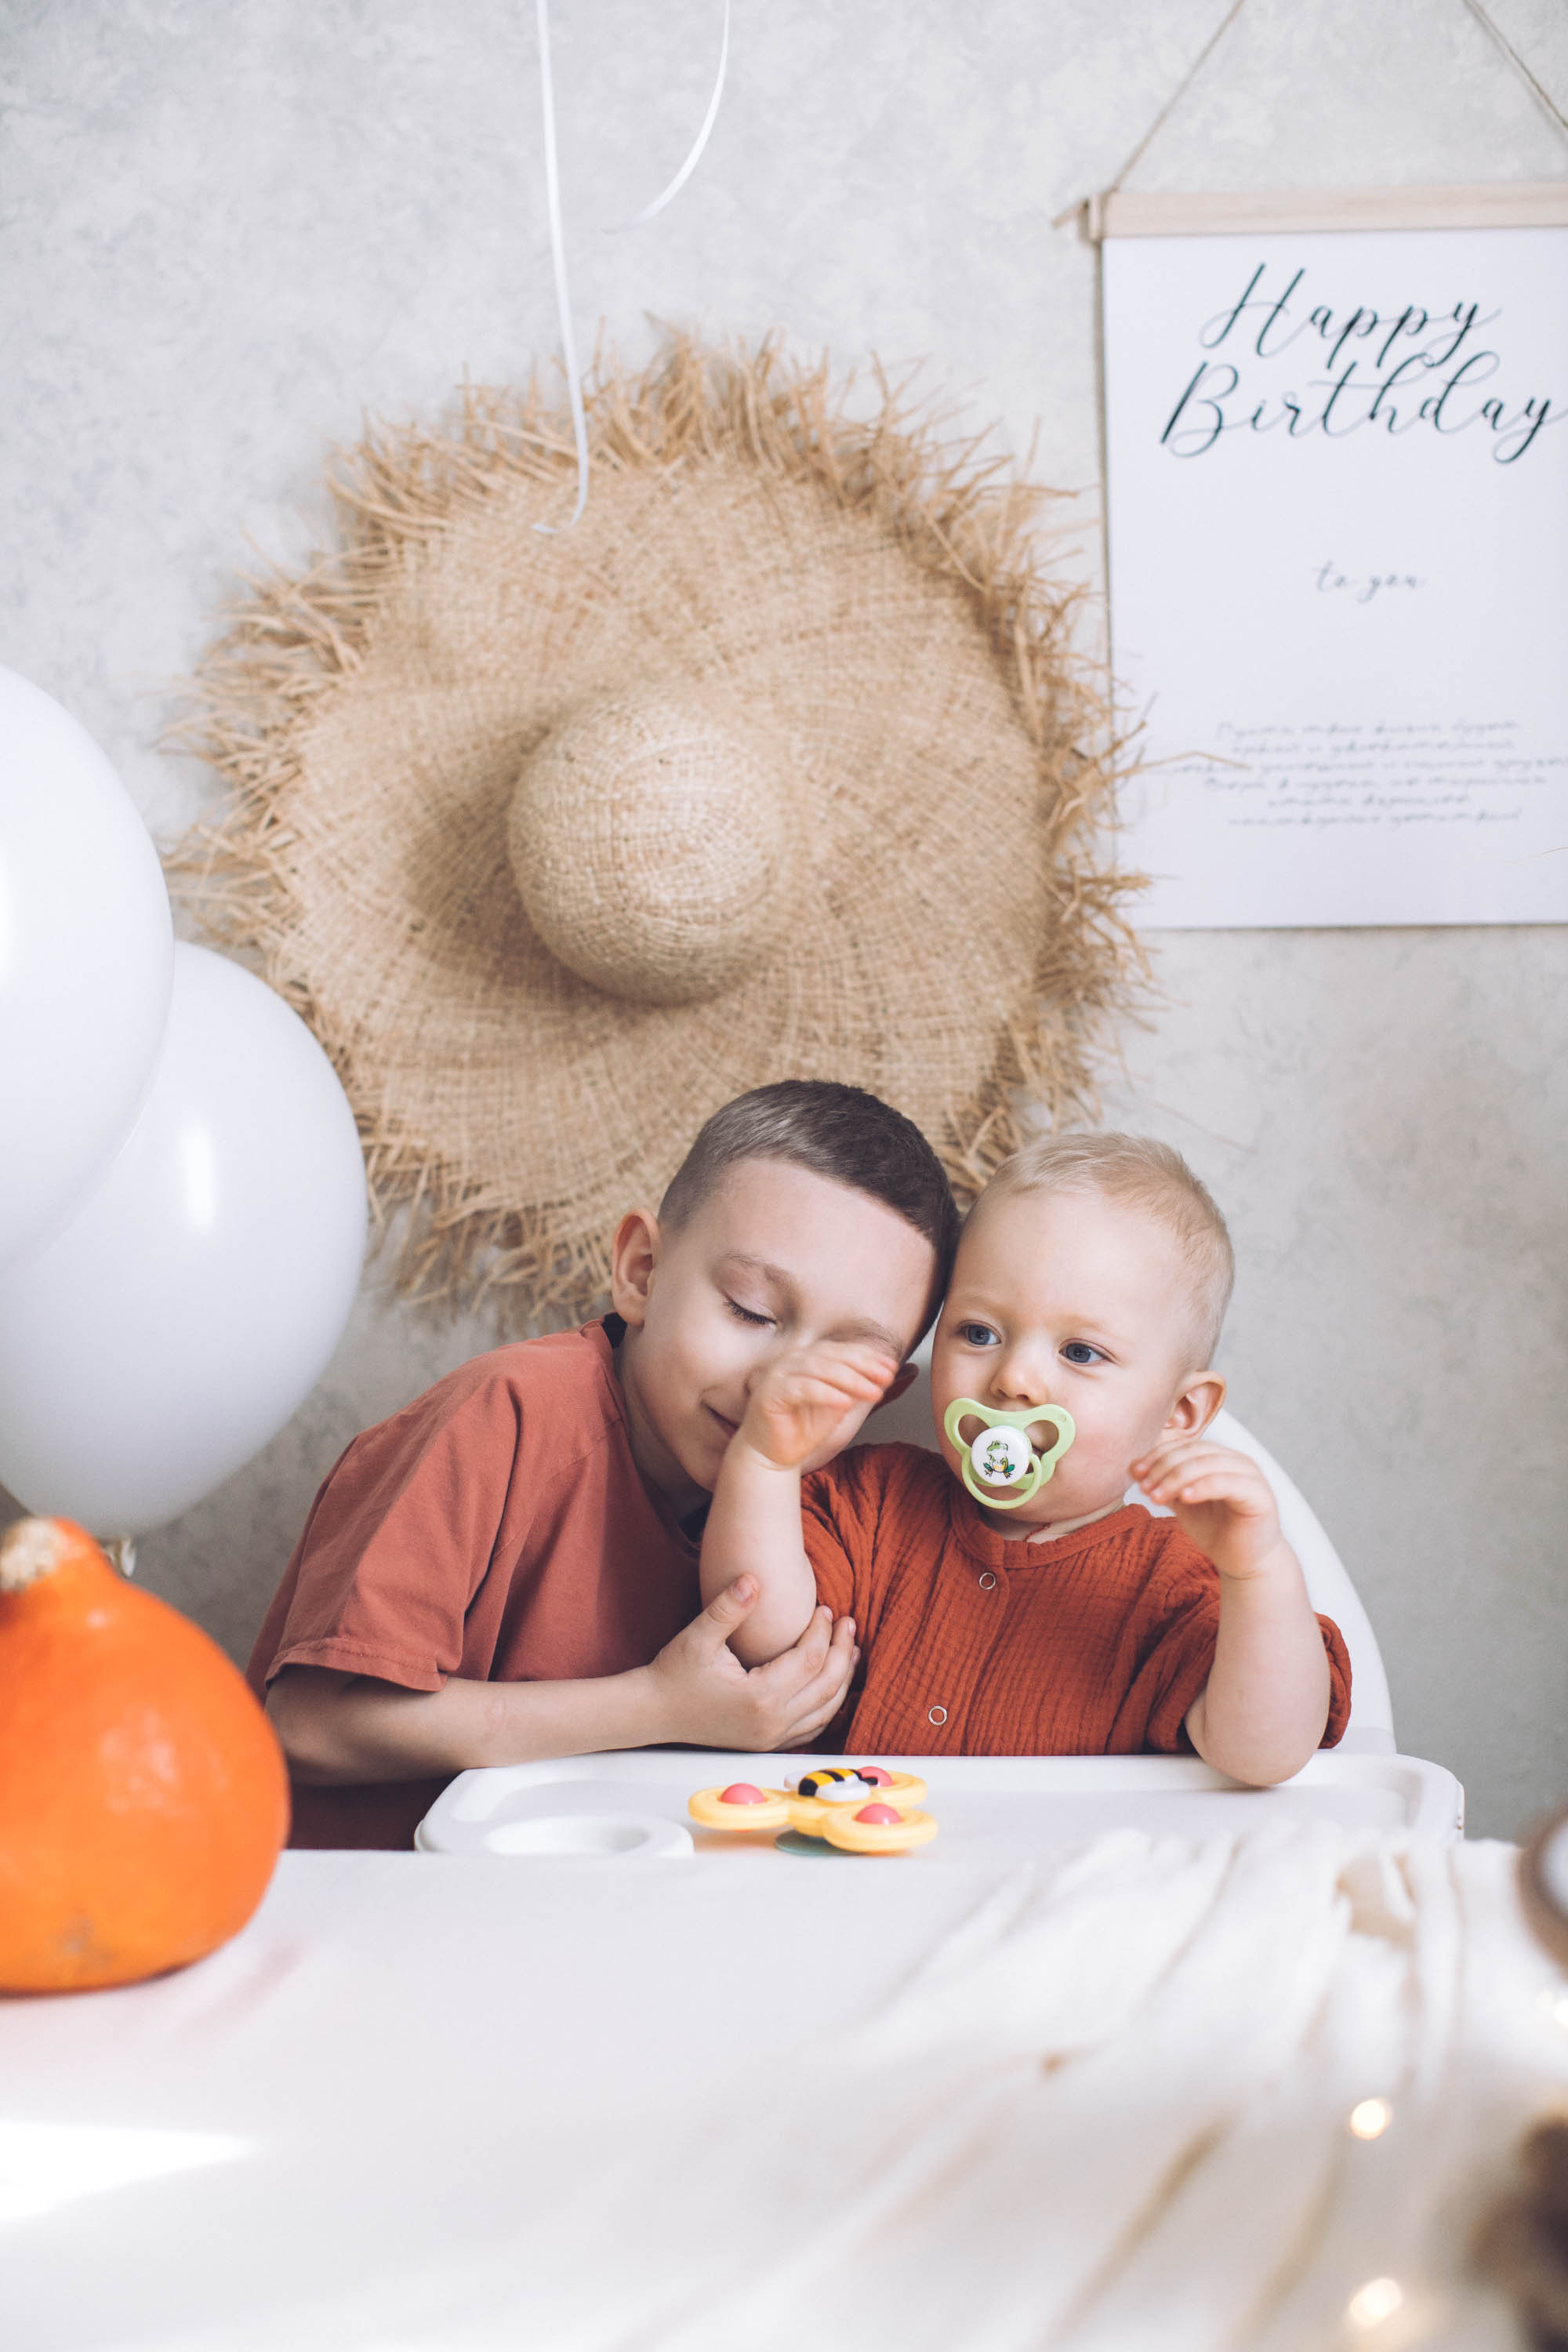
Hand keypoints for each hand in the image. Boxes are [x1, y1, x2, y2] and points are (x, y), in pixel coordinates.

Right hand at [645, 1577, 857, 1748]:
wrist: (653, 1712)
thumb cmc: (673, 1673)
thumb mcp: (698, 1636)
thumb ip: (729, 1607)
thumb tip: (754, 1578)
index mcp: (759, 1697)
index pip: (810, 1660)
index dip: (822, 1631)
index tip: (825, 1609)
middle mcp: (771, 1723)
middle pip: (827, 1686)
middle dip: (842, 1652)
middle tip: (849, 1624)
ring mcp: (771, 1738)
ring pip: (826, 1710)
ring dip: (843, 1679)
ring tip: (851, 1650)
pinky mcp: (767, 1743)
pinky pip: (812, 1727)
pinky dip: (829, 1704)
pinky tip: (832, 1685)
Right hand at [739, 1339, 897, 1472]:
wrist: (773, 1454)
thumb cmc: (805, 1427)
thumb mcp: (842, 1405)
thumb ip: (862, 1388)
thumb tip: (896, 1374)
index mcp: (810, 1358)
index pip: (842, 1350)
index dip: (868, 1357)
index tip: (892, 1368)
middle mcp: (793, 1361)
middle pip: (831, 1355)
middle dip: (862, 1366)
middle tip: (886, 1378)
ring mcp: (779, 1375)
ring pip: (818, 1368)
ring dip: (849, 1379)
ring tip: (872, 1393)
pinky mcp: (769, 1394)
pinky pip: (801, 1389)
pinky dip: (825, 1394)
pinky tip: (845, 1403)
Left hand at [1129, 1437, 1285, 1579]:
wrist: (1243, 1562)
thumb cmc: (1216, 1530)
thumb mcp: (1183, 1503)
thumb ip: (1164, 1483)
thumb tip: (1133, 1467)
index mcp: (1218, 1457)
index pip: (1183, 1445)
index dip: (1157, 1455)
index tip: (1135, 1472)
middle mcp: (1235, 1460)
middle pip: (1193, 1451)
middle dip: (1163, 1467)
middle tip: (1144, 1487)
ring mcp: (1250, 1474)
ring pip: (1206, 1464)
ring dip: (1176, 1478)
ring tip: (1156, 1496)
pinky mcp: (1259, 1494)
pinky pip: (1226, 1483)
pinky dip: (1202, 1487)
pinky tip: (1184, 1498)